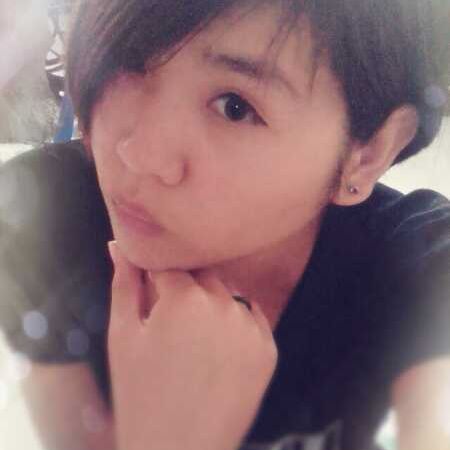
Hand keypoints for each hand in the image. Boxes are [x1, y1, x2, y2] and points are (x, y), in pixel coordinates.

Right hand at [107, 241, 277, 449]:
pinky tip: (216, 351)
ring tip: (192, 342)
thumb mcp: (123, 334)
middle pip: (201, 276)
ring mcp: (250, 328)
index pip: (169, 265)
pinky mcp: (268, 349)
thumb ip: (125, 282)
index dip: (155, 277)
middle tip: (169, 323)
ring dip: (210, 305)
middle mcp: (223, 305)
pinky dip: (235, 324)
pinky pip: (251, 317)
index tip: (150, 293)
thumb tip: (119, 246)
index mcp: (184, 298)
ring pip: (227, 294)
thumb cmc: (140, 394)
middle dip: (184, 288)